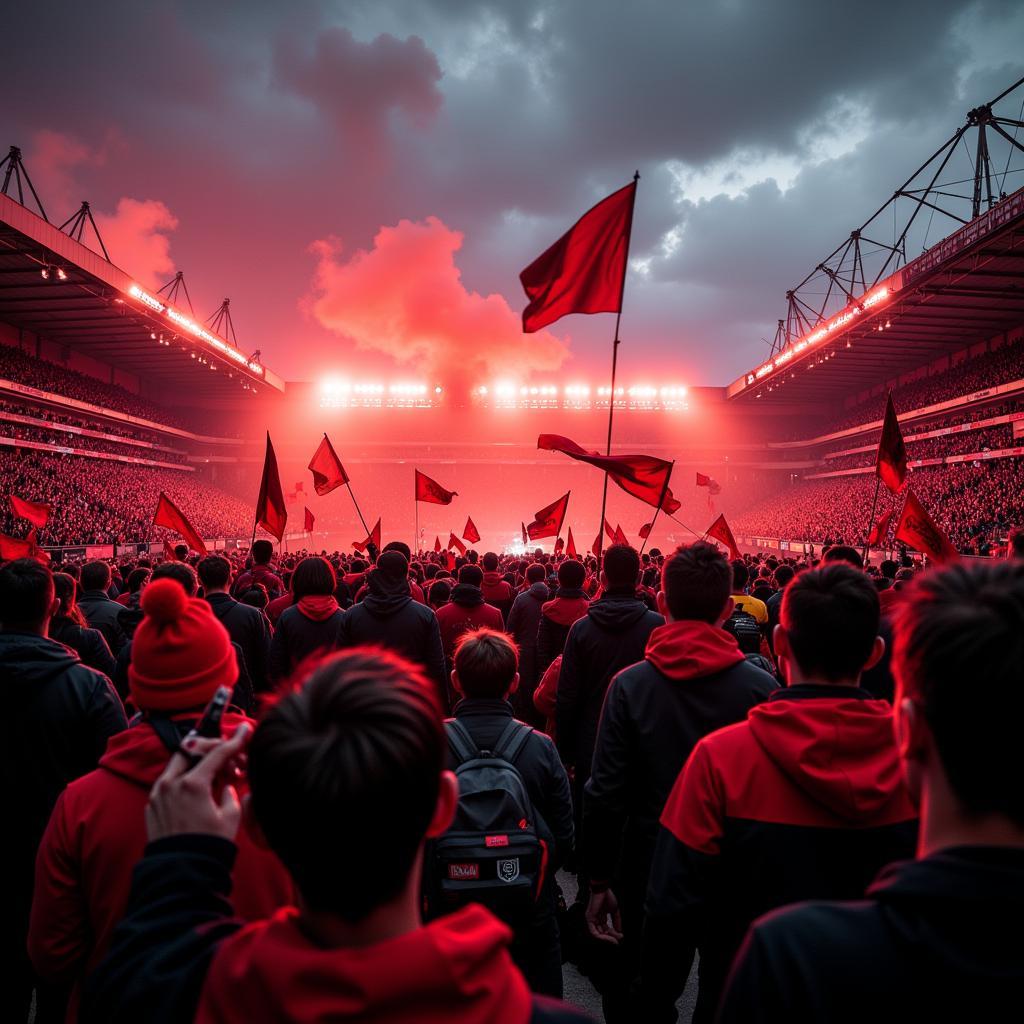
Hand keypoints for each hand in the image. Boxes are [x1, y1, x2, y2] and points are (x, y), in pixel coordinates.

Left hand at [145, 724, 250, 842]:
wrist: (180, 873)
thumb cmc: (208, 846)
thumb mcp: (230, 817)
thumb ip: (230, 792)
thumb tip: (226, 785)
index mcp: (192, 783)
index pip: (217, 752)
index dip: (235, 740)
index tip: (245, 730)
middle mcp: (170, 783)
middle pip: (193, 749)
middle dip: (212, 749)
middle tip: (230, 760)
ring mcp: (158, 794)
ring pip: (178, 763)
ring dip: (197, 763)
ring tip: (216, 778)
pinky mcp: (151, 806)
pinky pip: (169, 782)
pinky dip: (184, 779)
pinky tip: (199, 792)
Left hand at [586, 887, 622, 944]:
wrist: (603, 888)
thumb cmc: (607, 896)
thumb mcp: (614, 911)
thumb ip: (617, 921)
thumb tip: (619, 932)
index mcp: (601, 917)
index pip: (606, 930)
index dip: (613, 934)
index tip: (620, 937)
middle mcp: (596, 919)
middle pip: (602, 933)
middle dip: (611, 937)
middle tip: (618, 940)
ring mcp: (592, 919)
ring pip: (598, 935)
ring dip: (607, 939)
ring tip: (614, 940)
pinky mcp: (589, 918)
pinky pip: (594, 932)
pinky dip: (602, 937)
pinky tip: (609, 937)